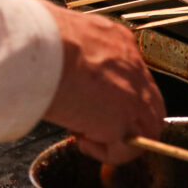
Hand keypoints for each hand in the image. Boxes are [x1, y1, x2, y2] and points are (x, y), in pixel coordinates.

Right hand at [41, 0, 165, 164]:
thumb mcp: (61, 34)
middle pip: (148, 100)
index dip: (115, 93)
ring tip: (88, 136)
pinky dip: (108, 153)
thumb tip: (53, 62)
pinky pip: (127, 149)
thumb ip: (69, 50)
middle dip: (127, 118)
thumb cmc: (38, 38)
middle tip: (96, 124)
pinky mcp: (124, 119)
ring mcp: (133, 93)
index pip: (130, 72)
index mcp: (118, 41)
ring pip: (148, 125)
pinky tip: (83, 141)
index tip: (91, 101)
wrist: (40, 48)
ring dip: (121, 137)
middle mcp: (132, 65)